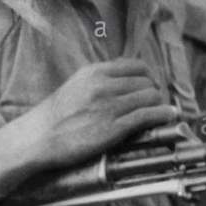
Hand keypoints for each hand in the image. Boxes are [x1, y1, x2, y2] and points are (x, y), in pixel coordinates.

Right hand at [13, 58, 177, 169]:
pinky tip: (169, 116)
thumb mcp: (77, 85)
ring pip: (151, 97)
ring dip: (160, 105)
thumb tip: (129, 77)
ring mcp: (109, 106)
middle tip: (155, 104)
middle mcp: (103, 85)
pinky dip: (163, 115)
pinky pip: (148, 115)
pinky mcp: (113, 127)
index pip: (137, 66)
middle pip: (147, 82)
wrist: (36, 139)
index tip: (151, 86)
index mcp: (94, 72)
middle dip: (155, 92)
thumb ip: (101, 79)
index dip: (149, 77)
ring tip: (161, 112)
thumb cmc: (56, 116)